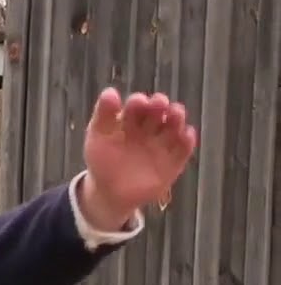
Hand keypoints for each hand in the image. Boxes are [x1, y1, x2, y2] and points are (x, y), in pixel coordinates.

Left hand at [80, 87, 197, 228]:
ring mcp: (162, 143)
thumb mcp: (97, 138)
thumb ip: (102, 116)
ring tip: (175, 113)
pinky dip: (188, 140)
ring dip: (177, 118)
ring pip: (174, 126)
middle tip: (159, 103)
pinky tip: (186, 134)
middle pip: (158, 112)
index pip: (137, 105)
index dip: (139, 102)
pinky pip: (184, 149)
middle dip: (160, 105)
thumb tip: (110, 92)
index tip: (138, 102)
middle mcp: (149, 128)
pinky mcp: (174, 161)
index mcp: (130, 120)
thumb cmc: (102, 161)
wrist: (110, 192)